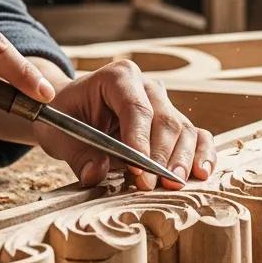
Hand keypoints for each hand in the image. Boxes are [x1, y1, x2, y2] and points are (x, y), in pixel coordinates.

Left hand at [31, 60, 215, 189]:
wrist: (72, 112)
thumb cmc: (66, 119)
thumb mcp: (59, 134)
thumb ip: (78, 153)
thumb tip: (95, 174)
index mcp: (119, 77)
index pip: (136, 107)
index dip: (139, 138)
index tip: (137, 169)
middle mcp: (148, 87)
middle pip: (164, 120)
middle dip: (161, 155)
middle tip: (152, 184)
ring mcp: (165, 104)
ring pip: (184, 129)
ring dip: (182, 159)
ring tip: (174, 184)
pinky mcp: (176, 123)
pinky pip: (198, 135)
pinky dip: (202, 154)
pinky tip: (201, 172)